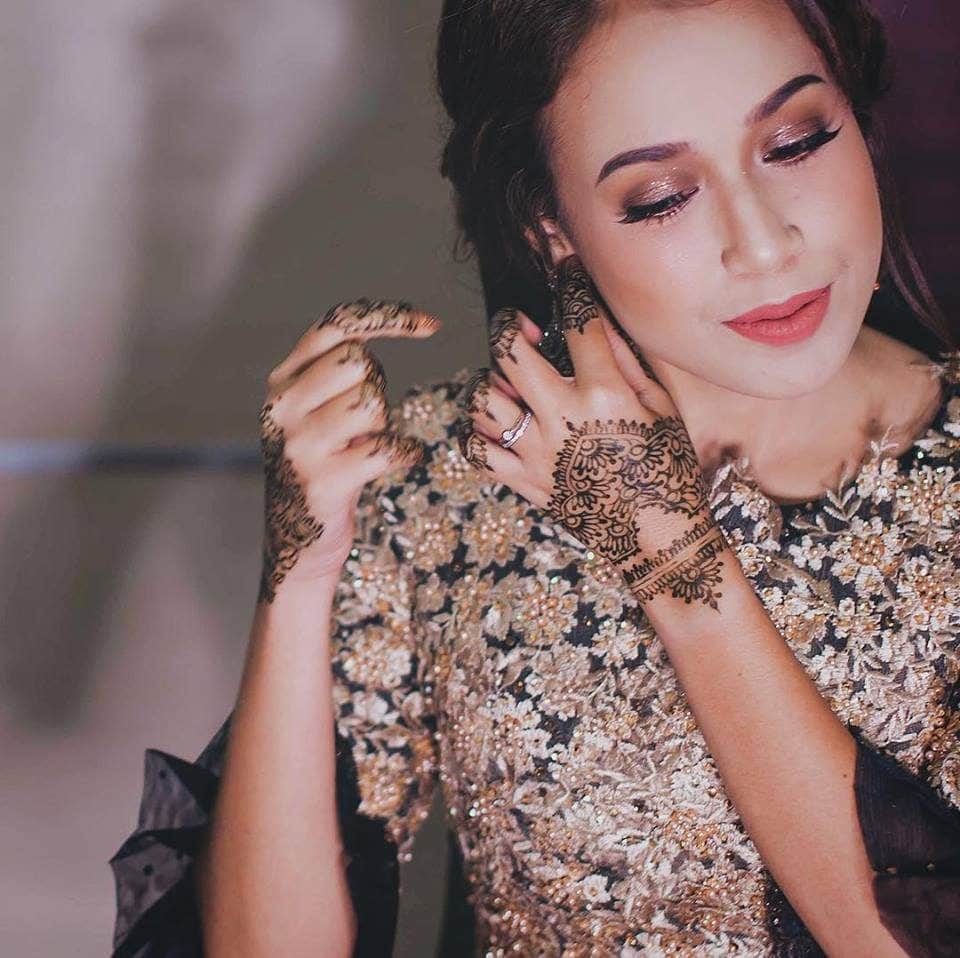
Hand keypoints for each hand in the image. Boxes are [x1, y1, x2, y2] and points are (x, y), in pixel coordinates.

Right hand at [258, 299, 439, 602]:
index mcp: (282, 381)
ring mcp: (299, 445)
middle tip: (364, 422)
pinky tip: (396, 460)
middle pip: (358, 361)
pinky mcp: (323, 482)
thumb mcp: (315, 409)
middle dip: (377, 386)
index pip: (335, 325)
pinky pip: (386, 448)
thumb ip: (337, 366)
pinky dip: (403, 452)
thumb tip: (399, 323)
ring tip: (364, 446)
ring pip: (371, 401)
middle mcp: (282, 407)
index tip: (431, 325)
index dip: (387, 317)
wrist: (296, 543)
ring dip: (384, 424)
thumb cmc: (322, 466)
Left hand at [456, 255, 729, 609]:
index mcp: (605, 394)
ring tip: (517, 385)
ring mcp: (536, 452)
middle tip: (527, 331)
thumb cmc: (668, 469)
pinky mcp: (522, 481)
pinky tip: (506, 423)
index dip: (570, 282)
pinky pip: (477, 446)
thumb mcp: (659, 406)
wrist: (658, 538)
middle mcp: (562, 418)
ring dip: (496, 381)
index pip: (578, 320)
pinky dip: (482, 429)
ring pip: (484, 396)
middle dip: (511, 325)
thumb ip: (622, 358)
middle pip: (508, 350)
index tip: (565, 269)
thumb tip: (594, 315)